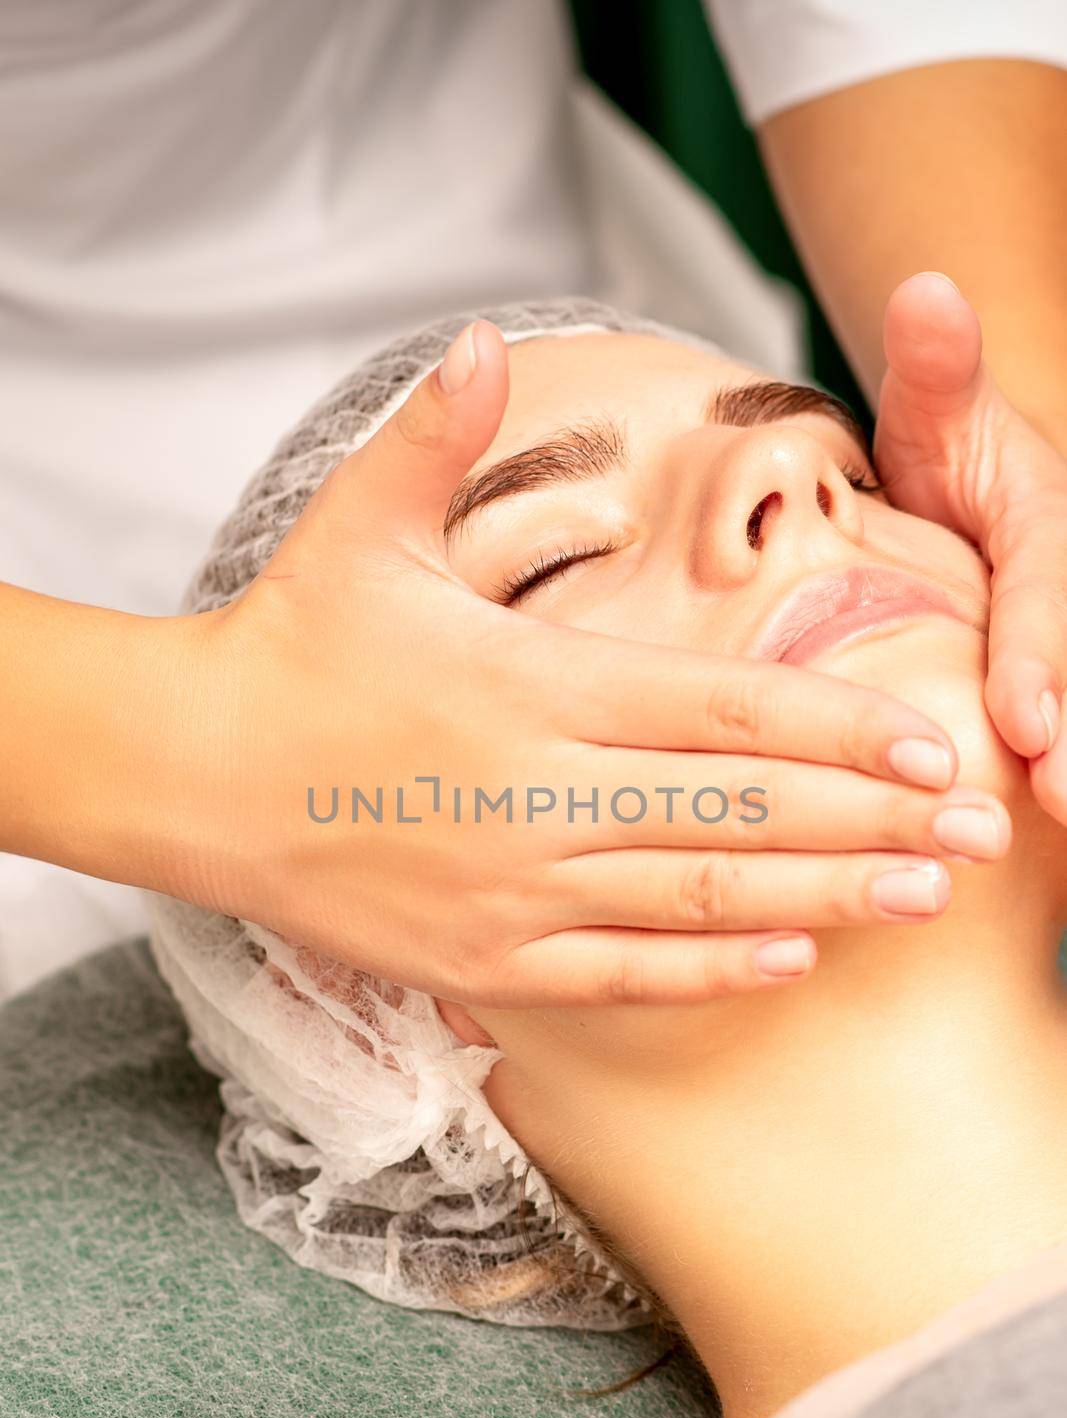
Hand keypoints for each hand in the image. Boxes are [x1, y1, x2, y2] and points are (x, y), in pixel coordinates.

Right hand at [185, 321, 981, 1006]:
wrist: (190, 776)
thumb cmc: (285, 648)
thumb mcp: (352, 529)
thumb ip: (430, 435)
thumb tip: (485, 336)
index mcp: (531, 689)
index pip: (720, 710)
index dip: (839, 728)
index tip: (934, 745)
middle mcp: (539, 798)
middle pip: (738, 811)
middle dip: (873, 823)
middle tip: (981, 832)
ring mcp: (515, 890)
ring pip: (698, 900)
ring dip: (823, 900)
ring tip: (927, 899)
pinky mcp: (484, 957)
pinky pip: (620, 974)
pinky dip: (710, 971)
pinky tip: (794, 960)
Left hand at [875, 271, 1066, 824]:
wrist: (978, 494)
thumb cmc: (949, 460)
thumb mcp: (940, 414)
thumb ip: (935, 370)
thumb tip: (924, 289)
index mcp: (1047, 527)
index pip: (1049, 595)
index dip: (1043, 661)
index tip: (1026, 725)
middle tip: (1062, 806)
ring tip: (1066, 849)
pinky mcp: (1064, 677)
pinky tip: (1056, 857)